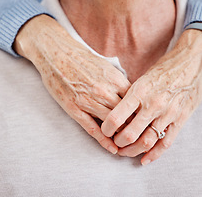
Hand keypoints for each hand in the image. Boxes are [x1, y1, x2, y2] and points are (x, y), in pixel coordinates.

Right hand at [14, 15, 130, 154]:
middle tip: (142, 139)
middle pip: (127, 116)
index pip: (136, 103)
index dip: (142, 115)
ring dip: (121, 137)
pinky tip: (112, 149)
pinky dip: (104, 141)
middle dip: (135, 129)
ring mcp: (88, 100)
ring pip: (112, 125)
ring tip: (129, 146)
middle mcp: (104, 91)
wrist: (56, 53)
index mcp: (115, 79)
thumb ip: (119, 81)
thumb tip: (132, 95)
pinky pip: (93, 129)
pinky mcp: (74, 108)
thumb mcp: (106, 65)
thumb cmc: (82, 59)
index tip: (146, 123)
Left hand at [101, 29, 201, 163]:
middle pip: (130, 134)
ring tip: (125, 151)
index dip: (106, 129)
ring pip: (146, 142)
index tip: (104, 131)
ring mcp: (168, 113)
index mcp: (139, 91)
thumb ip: (131, 96)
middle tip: (114, 143)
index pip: (117, 117)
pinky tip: (144, 160)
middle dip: (118, 143)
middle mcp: (152, 104)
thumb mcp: (143, 77)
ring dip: (133, 151)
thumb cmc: (165, 68)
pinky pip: (166, 143)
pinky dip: (154, 155)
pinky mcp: (180, 119)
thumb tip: (116, 112)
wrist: (193, 61)